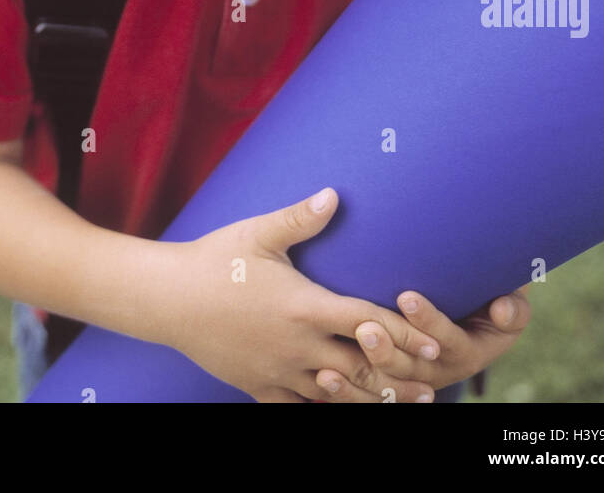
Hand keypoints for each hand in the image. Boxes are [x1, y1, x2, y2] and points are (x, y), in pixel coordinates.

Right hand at [165, 187, 442, 402]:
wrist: (167, 299)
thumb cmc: (215, 259)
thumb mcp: (258, 233)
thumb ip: (300, 218)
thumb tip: (334, 194)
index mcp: (304, 306)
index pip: (367, 322)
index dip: (406, 333)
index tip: (435, 341)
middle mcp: (298, 344)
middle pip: (361, 366)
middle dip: (398, 375)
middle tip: (432, 384)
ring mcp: (278, 370)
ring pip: (335, 394)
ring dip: (369, 398)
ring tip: (400, 403)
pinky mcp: (259, 385)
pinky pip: (298, 407)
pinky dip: (324, 408)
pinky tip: (341, 408)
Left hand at [314, 284, 531, 401]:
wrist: (471, 312)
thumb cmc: (488, 296)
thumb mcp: (509, 300)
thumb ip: (513, 306)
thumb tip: (503, 310)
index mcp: (467, 351)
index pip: (448, 340)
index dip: (429, 321)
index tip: (406, 295)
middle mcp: (438, 371)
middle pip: (411, 369)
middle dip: (389, 350)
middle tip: (366, 327)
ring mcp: (412, 380)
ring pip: (386, 385)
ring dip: (361, 373)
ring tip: (334, 361)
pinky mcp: (389, 383)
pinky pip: (367, 396)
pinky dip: (344, 394)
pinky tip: (322, 381)